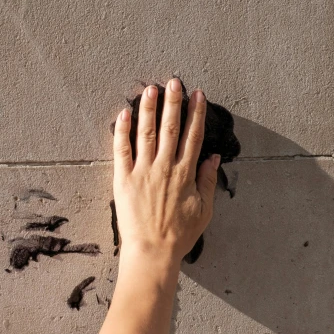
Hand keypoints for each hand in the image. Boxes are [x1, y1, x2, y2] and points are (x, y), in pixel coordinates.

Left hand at [112, 78, 220, 264]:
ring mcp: (143, 171)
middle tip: (173, 81)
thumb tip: (213, 157)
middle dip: (173, 102)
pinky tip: (124, 113)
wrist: (152, 251)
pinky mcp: (123, 178)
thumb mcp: (203, 209)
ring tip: (150, 88)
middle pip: (171, 128)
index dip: (196, 113)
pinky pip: (121, 149)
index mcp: (185, 173)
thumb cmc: (179, 234)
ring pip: (147, 133)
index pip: (193, 136)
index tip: (197, 94)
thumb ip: (208, 180)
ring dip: (149, 109)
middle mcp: (165, 167)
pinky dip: (122, 130)